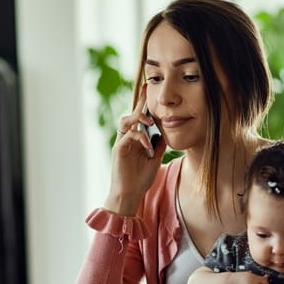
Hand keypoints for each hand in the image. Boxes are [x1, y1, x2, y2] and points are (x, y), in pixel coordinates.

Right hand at [104, 85, 167, 215]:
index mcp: (136, 139)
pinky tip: (148, 144)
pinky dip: (140, 137)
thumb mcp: (155, 159)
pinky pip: (129, 136)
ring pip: (126, 121)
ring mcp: (122, 143)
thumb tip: (165, 131)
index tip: (149, 88)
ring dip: (138, 117)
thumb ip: (158, 144)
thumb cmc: (141, 179)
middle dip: (140, 102)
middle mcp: (127, 138)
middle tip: (148, 89)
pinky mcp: (118, 149)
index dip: (144, 103)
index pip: (140, 117)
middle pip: (131, 114)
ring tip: (150, 121)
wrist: (130, 195)